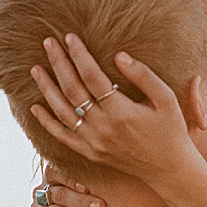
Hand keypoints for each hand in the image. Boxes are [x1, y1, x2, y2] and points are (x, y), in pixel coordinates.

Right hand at [27, 165, 105, 206]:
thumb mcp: (93, 187)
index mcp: (55, 174)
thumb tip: (123, 172)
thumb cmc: (92, 201)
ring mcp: (37, 206)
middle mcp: (44, 189)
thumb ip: (100, 179)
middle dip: (81, 202)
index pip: (57, 171)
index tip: (88, 188)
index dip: (71, 179)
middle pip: (60, 193)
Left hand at [29, 34, 205, 188]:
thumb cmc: (171, 130)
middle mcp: (104, 128)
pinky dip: (47, 122)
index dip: (79, 55)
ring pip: (62, 112)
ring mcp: (94, 143)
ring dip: (47, 89)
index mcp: (122, 112)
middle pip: (72, 90)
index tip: (70, 37)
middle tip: (48, 42)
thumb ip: (143, 76)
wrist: (169, 169)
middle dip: (58, 64)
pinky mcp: (91, 154)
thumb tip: (118, 56)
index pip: (92, 76)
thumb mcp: (166, 99)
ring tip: (35, 69)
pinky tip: (35, 107)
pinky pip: (63, 137)